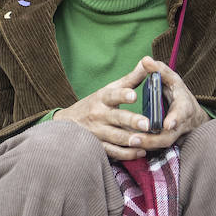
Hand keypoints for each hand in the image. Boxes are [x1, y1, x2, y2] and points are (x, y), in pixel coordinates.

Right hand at [53, 56, 205, 159]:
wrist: (67, 124)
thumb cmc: (94, 104)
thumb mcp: (108, 89)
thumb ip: (130, 79)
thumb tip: (148, 61)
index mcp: (102, 99)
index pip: (112, 95)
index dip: (123, 95)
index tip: (133, 95)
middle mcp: (99, 115)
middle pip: (116, 118)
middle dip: (131, 121)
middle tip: (146, 123)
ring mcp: (97, 132)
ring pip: (115, 137)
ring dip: (129, 140)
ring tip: (143, 141)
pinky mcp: (98, 145)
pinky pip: (113, 151)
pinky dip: (127, 153)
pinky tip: (140, 152)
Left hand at [134, 56, 209, 150]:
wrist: (189, 113)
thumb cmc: (177, 93)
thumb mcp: (172, 80)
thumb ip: (160, 71)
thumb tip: (146, 59)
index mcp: (183, 106)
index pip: (181, 113)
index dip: (175, 119)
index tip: (166, 124)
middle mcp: (180, 123)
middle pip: (169, 135)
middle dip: (154, 138)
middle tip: (137, 138)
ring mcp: (174, 134)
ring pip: (162, 144)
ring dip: (147, 145)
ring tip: (131, 142)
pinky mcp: (166, 141)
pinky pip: (156, 148)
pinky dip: (144, 148)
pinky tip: (129, 147)